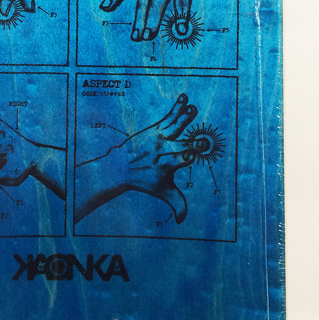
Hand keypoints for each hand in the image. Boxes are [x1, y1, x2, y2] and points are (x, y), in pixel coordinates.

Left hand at [75, 94, 206, 223]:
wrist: (120, 166)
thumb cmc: (146, 181)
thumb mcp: (162, 192)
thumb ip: (176, 204)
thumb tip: (181, 221)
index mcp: (165, 166)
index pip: (177, 161)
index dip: (183, 157)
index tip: (191, 153)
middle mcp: (162, 150)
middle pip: (178, 144)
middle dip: (188, 141)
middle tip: (198, 139)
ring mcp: (159, 137)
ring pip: (174, 126)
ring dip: (183, 118)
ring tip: (192, 109)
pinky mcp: (156, 128)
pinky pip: (169, 116)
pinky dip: (177, 107)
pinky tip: (184, 98)